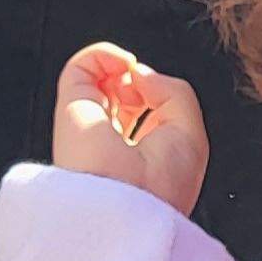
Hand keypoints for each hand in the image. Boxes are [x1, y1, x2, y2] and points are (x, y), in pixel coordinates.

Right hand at [50, 43, 209, 215]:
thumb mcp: (190, 133)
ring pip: (98, 78)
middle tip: (144, 88)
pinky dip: (102, 54)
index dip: (155, 95)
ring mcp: (90, 126)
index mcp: (142, 154)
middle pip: (119, 94)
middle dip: (135, 81)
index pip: (142, 114)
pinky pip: (81, 67)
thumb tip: (139, 73)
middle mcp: (113, 142)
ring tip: (130, 71)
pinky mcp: (71, 110)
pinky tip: (120, 64)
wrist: (128, 207)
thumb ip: (173, 91)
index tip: (160, 97)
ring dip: (119, 65)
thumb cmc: (161, 184)